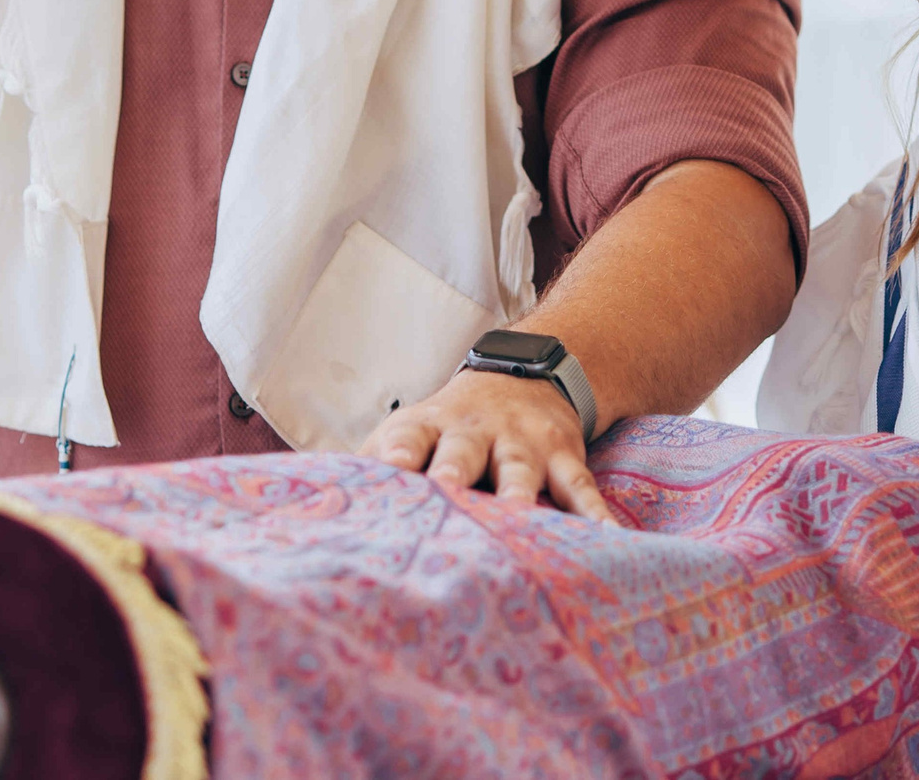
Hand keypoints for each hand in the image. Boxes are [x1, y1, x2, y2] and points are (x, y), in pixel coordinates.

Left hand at [363, 368, 616, 521]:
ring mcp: (523, 443)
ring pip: (523, 471)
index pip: (406, 438)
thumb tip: (310, 511)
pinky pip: (581, 487)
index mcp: (426, 427)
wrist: (524, 377)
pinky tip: (608, 540)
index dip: (395, 456)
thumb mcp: (407, 433)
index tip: (387, 473)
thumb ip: (370, 468)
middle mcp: (475, 431)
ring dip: (522, 494)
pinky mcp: (564, 456)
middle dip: (456, 471)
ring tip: (521, 520)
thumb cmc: (448, 429)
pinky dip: (595, 515)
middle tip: (448, 492)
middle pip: (463, 451)